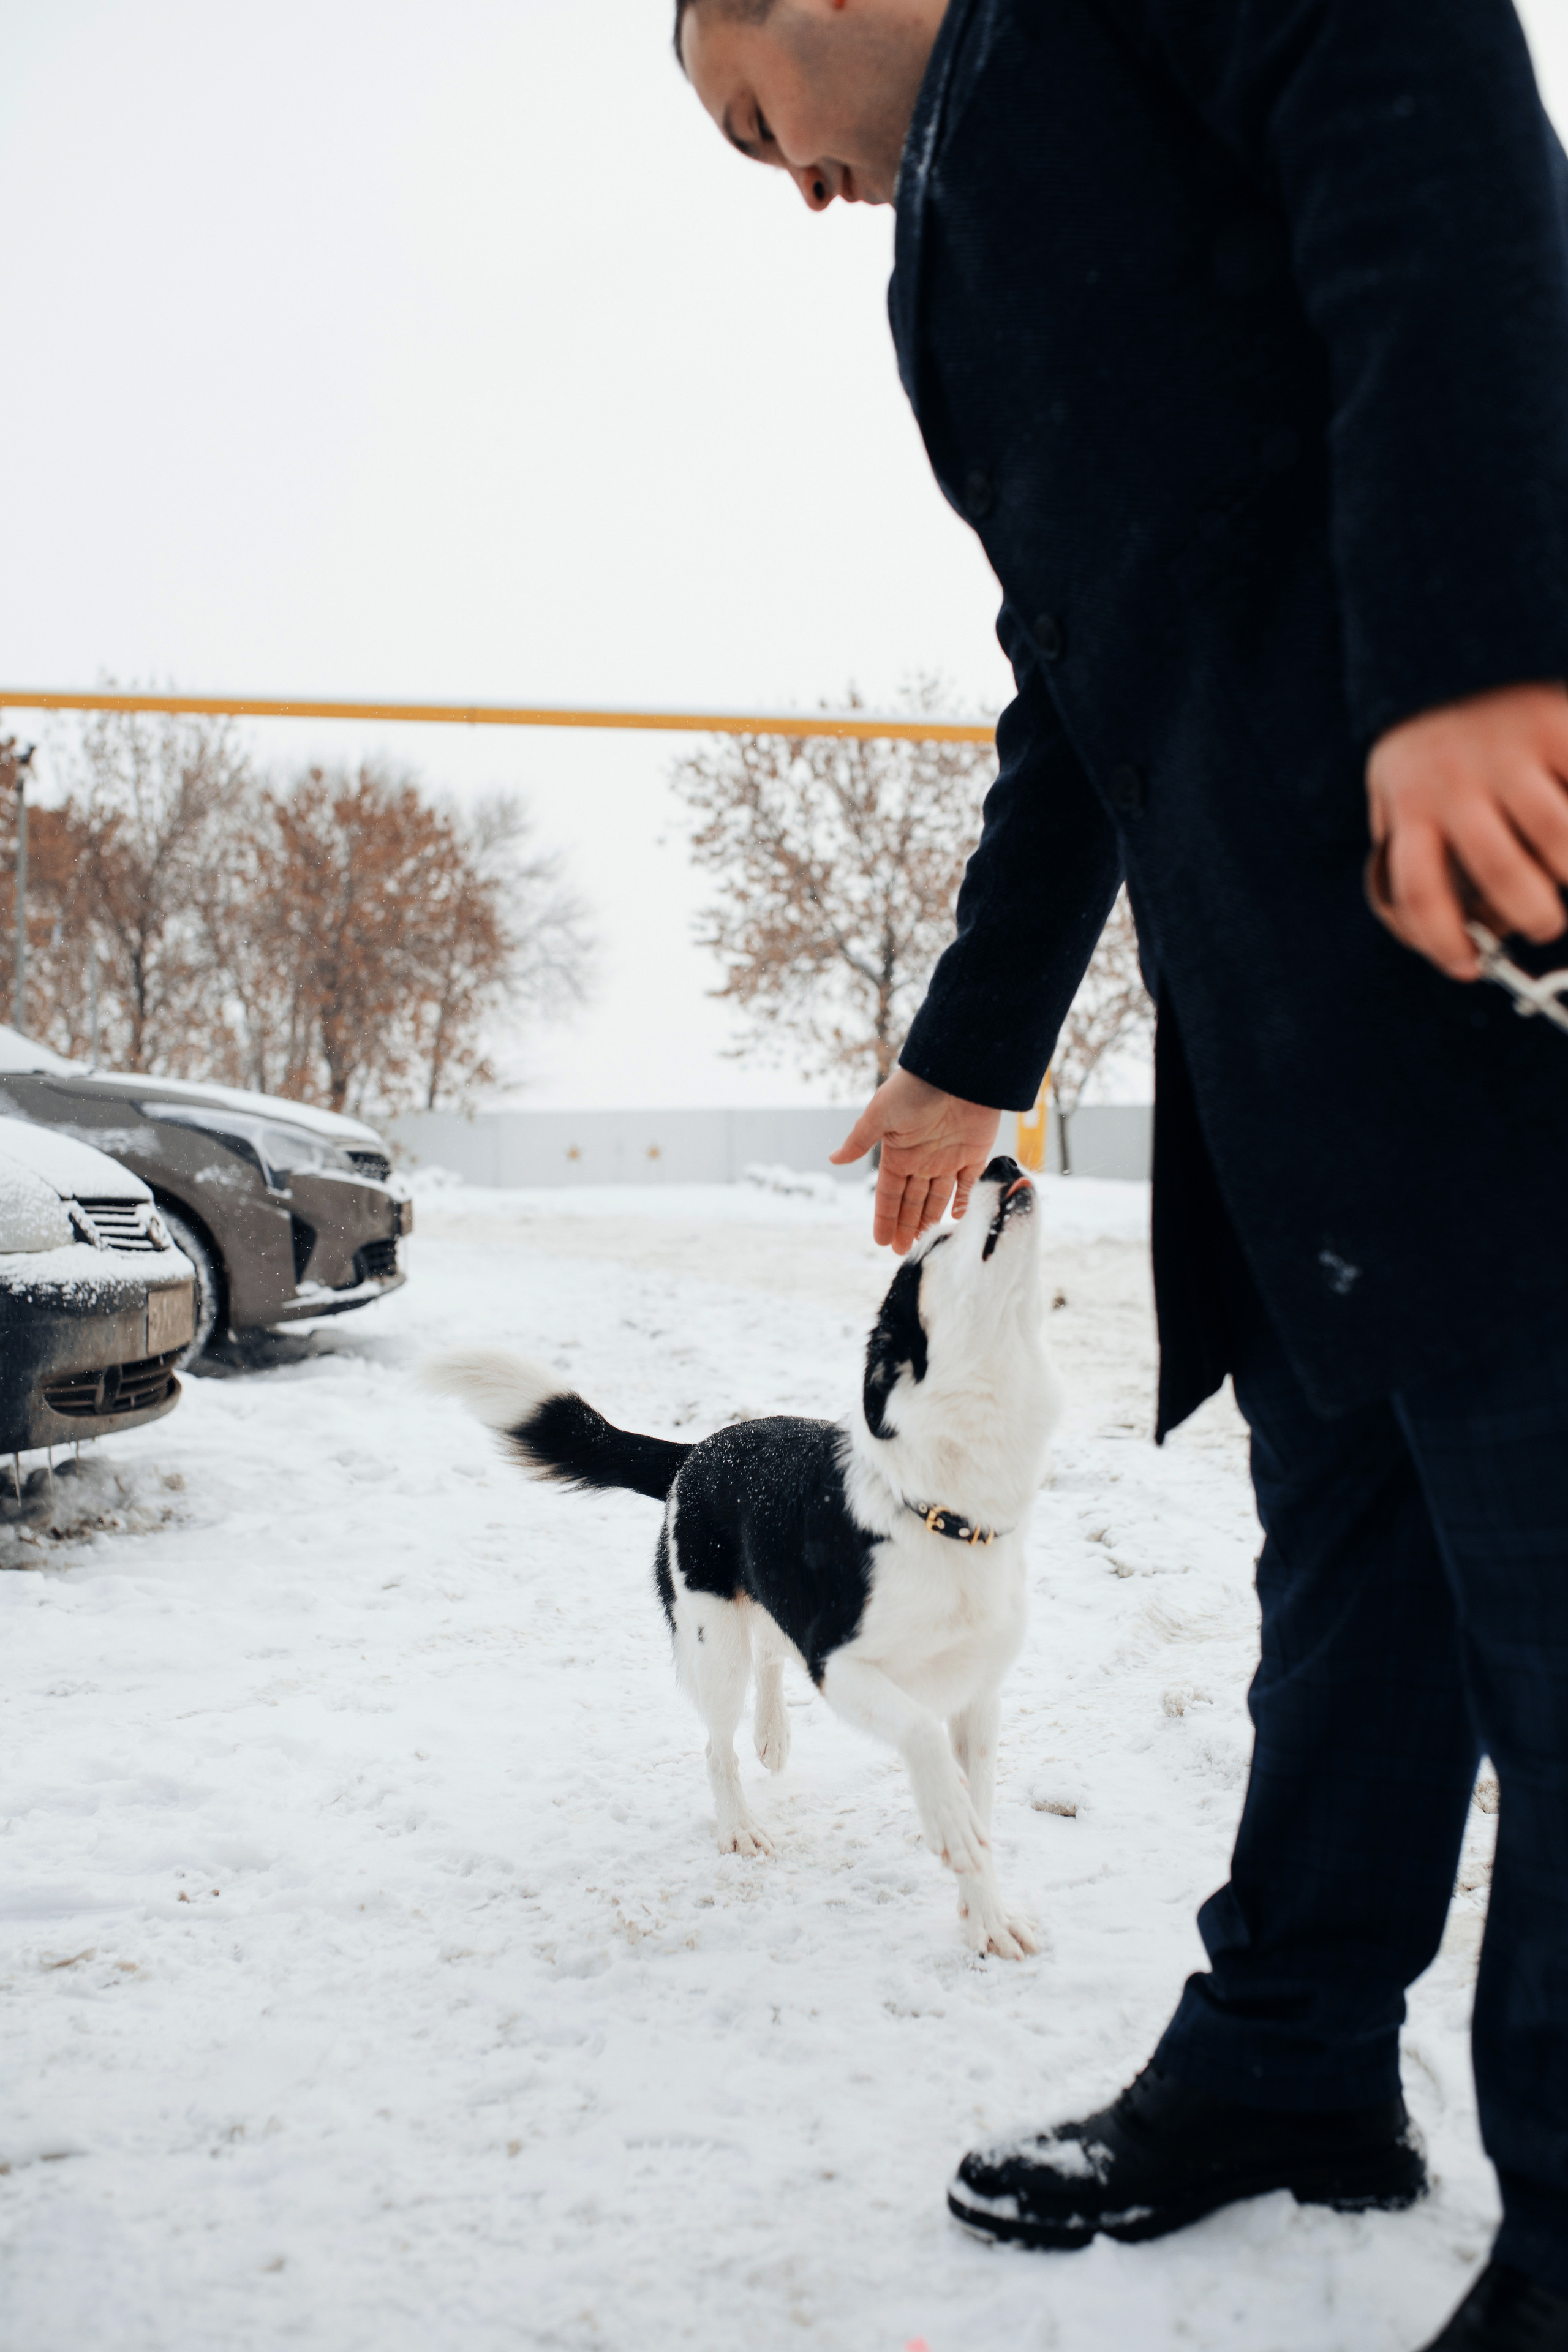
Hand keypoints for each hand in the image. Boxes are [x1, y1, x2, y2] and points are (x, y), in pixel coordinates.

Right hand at [830, 1067, 1001, 1252]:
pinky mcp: (973, 1153)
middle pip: (911, 1200)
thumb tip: (833, 1159)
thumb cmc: (916, 1089)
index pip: (888, 1193)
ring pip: (937, 1198)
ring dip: (929, 1220)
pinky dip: (962, 1202)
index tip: (880, 1241)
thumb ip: (860, 1140)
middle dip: (905, 1225)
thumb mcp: (880, 1115)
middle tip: (900, 1252)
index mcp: (898, 1152)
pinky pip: (968, 1185)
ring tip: (923, 1243)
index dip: (884, 1217)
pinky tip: (956, 1220)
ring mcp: (948, 1157)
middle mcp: (921, 1158)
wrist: (959, 1072)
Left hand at [1366, 682, 1567, 978]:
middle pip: (1504, 876)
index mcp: (1407, 804)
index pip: (1418, 893)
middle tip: (1545, 924)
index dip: (1444, 943)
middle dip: (1534, 917)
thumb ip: (1419, 863)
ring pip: (1561, 842)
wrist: (1462, 650)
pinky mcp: (1556, 726)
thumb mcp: (1406, 803)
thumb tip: (1453, 945)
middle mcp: (1453, 778)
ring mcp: (1508, 750)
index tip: (1470, 968)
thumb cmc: (1439, 759)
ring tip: (1566, 873)